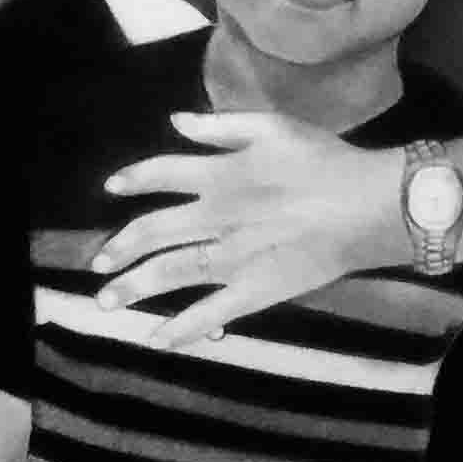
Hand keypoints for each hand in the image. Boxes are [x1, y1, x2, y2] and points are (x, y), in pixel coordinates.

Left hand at [89, 111, 398, 348]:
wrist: (364, 205)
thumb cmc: (323, 160)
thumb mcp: (272, 126)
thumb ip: (220, 125)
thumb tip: (175, 121)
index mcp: (219, 174)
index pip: (160, 174)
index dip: (132, 179)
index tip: (111, 188)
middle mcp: (214, 216)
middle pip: (153, 231)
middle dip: (120, 247)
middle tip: (98, 262)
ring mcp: (230, 258)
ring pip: (168, 273)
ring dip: (133, 288)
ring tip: (105, 302)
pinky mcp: (252, 292)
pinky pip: (207, 314)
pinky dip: (180, 329)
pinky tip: (157, 339)